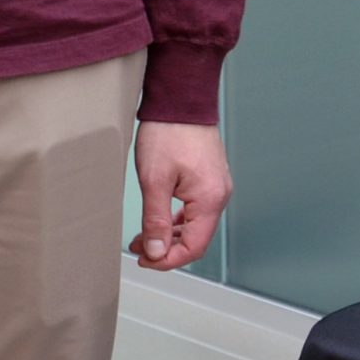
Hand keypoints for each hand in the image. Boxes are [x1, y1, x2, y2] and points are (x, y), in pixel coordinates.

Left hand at [130, 121, 231, 270]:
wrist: (182, 99)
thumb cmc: (169, 133)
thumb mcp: (154, 180)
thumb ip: (155, 221)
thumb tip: (156, 252)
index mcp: (210, 199)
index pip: (194, 247)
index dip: (168, 260)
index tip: (145, 259)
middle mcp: (219, 195)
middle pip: (197, 239)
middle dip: (166, 249)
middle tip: (139, 249)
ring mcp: (216, 186)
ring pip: (196, 225)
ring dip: (170, 235)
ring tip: (144, 236)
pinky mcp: (210, 178)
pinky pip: (196, 210)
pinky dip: (177, 220)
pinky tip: (159, 219)